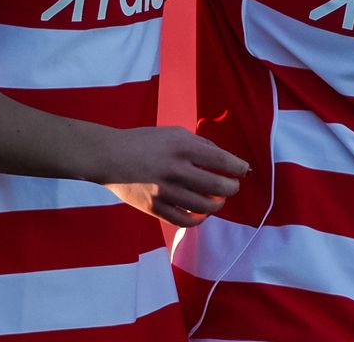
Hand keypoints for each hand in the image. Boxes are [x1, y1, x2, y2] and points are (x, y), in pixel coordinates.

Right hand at [97, 125, 249, 227]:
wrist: (109, 156)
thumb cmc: (145, 142)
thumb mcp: (174, 133)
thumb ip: (200, 144)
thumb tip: (225, 159)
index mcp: (183, 147)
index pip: (222, 161)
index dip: (238, 168)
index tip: (244, 170)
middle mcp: (176, 170)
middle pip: (217, 187)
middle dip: (231, 188)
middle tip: (232, 187)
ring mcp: (165, 192)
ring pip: (204, 207)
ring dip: (217, 205)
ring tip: (218, 201)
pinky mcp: (154, 208)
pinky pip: (184, 221)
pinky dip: (198, 219)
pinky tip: (201, 213)